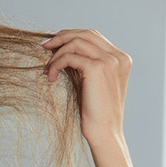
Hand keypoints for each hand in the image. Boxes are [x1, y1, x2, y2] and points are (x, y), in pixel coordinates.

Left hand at [42, 29, 130, 144]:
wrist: (105, 132)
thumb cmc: (96, 112)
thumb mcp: (93, 83)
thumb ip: (86, 64)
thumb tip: (62, 50)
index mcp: (121, 58)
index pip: (93, 36)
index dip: (71, 35)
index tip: (54, 42)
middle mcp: (118, 57)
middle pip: (85, 34)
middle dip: (62, 37)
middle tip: (44, 46)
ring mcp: (109, 61)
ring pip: (75, 43)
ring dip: (56, 53)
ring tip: (47, 69)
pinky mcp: (97, 68)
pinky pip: (69, 57)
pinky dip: (56, 64)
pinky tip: (50, 77)